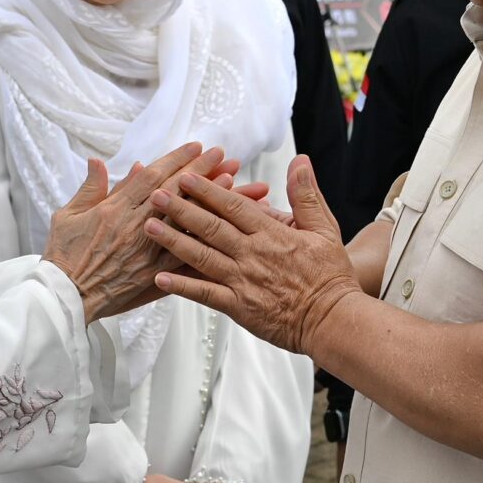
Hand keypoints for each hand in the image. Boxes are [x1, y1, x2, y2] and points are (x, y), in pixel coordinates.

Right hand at [44, 143, 235, 323]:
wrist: (65, 298)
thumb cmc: (63, 257)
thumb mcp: (67, 216)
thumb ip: (89, 188)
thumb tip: (99, 162)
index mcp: (114, 209)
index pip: (151, 177)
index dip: (176, 159)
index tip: (196, 147)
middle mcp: (135, 227)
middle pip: (176, 193)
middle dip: (202, 171)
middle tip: (224, 155)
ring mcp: (147, 252)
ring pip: (186, 221)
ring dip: (211, 200)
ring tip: (233, 182)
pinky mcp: (154, 275)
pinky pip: (186, 256)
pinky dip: (206, 240)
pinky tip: (225, 230)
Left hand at [148, 155, 363, 355]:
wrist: (333, 321)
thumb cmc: (329, 277)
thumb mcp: (324, 229)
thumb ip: (306, 195)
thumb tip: (299, 161)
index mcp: (271, 234)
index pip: (234, 206)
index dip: (208, 190)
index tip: (186, 176)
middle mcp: (253, 254)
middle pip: (210, 227)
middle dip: (180, 208)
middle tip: (155, 194)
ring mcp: (243, 281)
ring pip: (202, 257)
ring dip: (173, 241)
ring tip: (149, 227)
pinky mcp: (239, 307)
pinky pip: (205, 295)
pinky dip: (181, 286)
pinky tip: (159, 278)